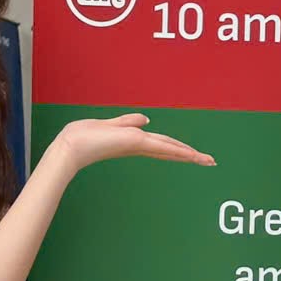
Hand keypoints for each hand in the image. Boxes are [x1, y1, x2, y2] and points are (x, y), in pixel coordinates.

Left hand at [57, 113, 214, 172]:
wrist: (70, 147)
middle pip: (170, 150)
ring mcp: (139, 146)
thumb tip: (146, 119)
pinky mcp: (136, 143)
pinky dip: (178, 151)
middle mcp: (139, 146)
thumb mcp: (109, 124)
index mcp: (134, 142)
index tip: (193, 154)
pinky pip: (162, 146)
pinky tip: (191, 155)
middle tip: (210, 161)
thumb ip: (127, 121)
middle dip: (190, 155)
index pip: (161, 146)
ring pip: (170, 149)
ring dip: (190, 155)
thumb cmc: (83, 137)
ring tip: (208, 160)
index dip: (178, 149)